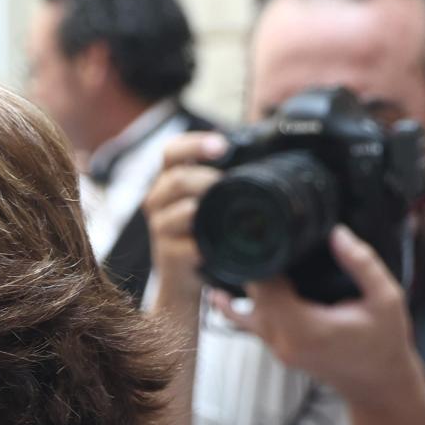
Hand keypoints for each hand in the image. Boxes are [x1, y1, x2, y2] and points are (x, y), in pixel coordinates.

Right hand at [142, 132, 227, 309]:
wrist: (185, 281)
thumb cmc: (202, 236)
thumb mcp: (208, 204)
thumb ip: (223, 181)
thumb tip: (266, 158)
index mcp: (169, 182)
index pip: (172, 151)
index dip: (194, 144)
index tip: (221, 145)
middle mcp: (159, 201)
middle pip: (176, 178)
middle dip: (206, 179)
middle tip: (227, 185)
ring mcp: (161, 229)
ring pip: (182, 210)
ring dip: (206, 210)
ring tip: (223, 214)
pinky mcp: (168, 255)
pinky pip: (188, 245)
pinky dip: (205, 245)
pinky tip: (217, 246)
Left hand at [211, 225, 424, 408]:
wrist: (378, 384)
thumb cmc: (384, 342)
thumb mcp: (386, 299)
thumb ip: (362, 264)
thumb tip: (337, 233)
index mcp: (304, 328)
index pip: (265, 286)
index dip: (262, 258)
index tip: (263, 232)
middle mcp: (282, 340)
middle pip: (252, 294)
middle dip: (254, 265)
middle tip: (256, 233)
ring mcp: (275, 347)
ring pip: (242, 310)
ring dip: (244, 283)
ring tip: (233, 252)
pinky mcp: (276, 348)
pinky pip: (249, 323)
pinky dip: (240, 304)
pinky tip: (223, 290)